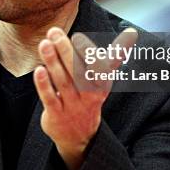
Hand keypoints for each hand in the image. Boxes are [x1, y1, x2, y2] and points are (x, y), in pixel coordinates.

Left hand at [34, 27, 137, 169]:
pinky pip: (50, 99)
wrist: (80, 137)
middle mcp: (89, 96)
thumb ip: (114, 56)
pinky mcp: (56, 116)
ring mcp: (72, 107)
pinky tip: (39, 70)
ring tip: (44, 44)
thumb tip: (131, 32)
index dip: (88, 53)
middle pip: (78, 72)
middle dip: (65, 50)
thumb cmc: (89, 97)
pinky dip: (44, 85)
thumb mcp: (103, 79)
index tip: (78, 37)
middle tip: (54, 32)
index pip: (97, 68)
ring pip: (63, 82)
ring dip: (53, 62)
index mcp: (102, 85)